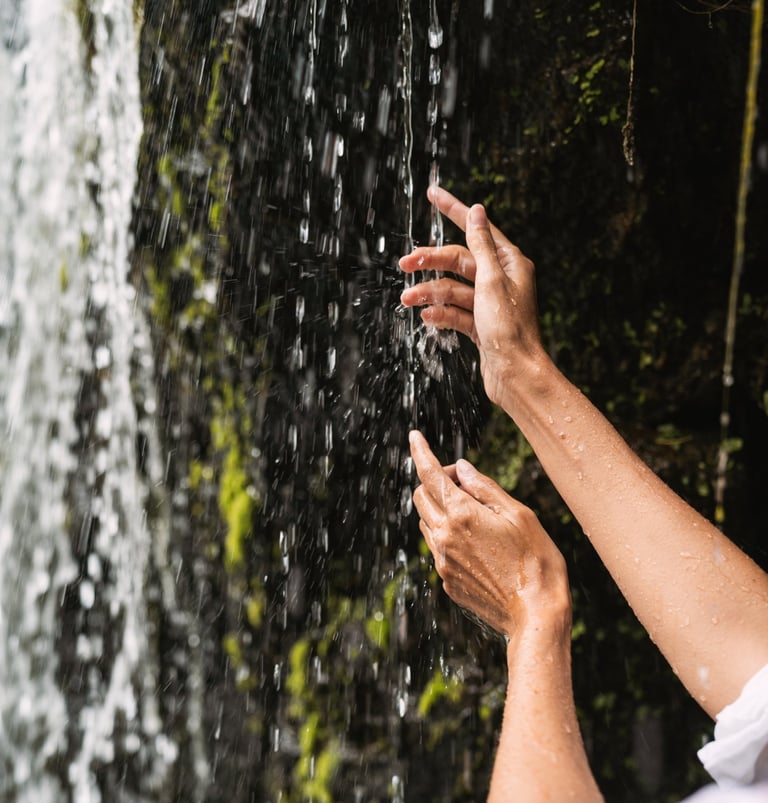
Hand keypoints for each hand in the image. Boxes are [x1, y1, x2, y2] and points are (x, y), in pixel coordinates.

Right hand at [399, 188, 548, 408]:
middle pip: (458, 260)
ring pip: (452, 288)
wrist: (515, 376)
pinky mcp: (480, 325)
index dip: (453, 210)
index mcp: (510, 263)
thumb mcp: (491, 281)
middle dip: (430, 261)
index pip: (477, 228)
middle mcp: (501, 279)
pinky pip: (455, 312)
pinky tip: (426, 316)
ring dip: (429, 292)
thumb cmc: (510, 330)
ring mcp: (489, 303)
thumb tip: (478, 211)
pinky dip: (441, 313)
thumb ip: (481, 245)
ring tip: (407, 299)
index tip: (433, 194)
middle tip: (405, 263)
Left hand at [409, 430, 569, 636]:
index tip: (415, 436)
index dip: (421, 452)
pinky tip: (477, 544)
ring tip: (475, 515)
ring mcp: (443, 561)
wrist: (536, 614)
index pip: (430, 474)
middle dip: (435, 481)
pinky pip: (437, 548)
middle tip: (464, 483)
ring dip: (440, 509)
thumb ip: (485, 488)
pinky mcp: (447, 581)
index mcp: (462, 514)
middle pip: (421, 496)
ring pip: (426, 522)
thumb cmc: (536, 560)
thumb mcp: (518, 514)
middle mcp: (445, 536)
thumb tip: (460, 468)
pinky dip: (448, 535)